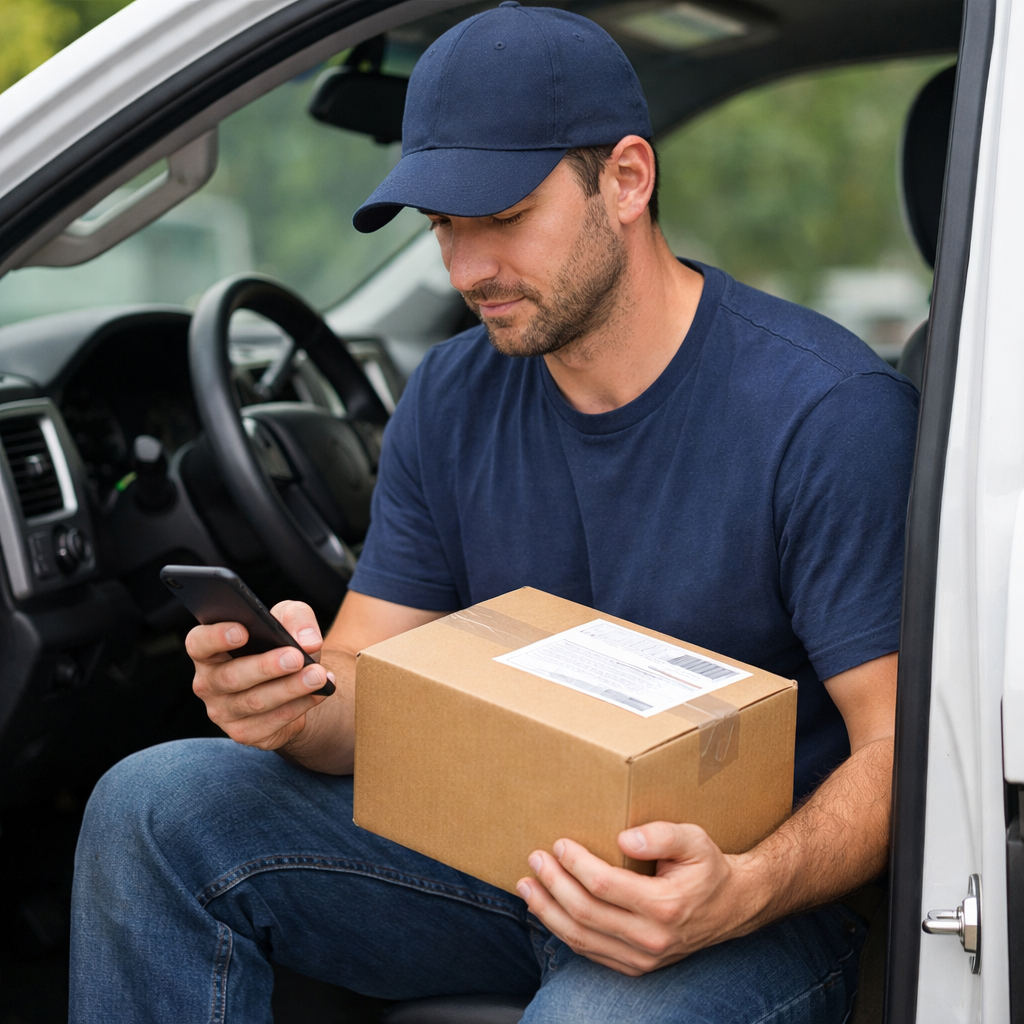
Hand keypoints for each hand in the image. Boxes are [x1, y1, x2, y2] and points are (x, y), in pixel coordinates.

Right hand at [187, 600, 334, 750]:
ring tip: (318, 675)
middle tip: (296, 657)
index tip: (243, 631)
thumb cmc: (280, 643)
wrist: (292, 681)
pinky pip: (271, 722)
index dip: (216, 637)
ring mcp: (223, 712)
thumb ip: (297, 619)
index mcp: (209, 651)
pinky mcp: (245, 733)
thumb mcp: (288, 620)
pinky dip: (299, 706)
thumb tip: (308, 641)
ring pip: (255, 702)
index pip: (199, 643)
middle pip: (231, 677)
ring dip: (290, 688)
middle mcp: (209, 683)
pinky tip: (318, 693)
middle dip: (266, 667)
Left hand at [516, 822, 757, 975]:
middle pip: (586, 913)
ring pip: (582, 938)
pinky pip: (590, 951)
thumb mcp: (694, 840)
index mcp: (665, 906)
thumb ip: (661, 835)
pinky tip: (546, 909)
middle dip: (553, 884)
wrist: (732, 907)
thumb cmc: (708, 868)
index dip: (576, 864)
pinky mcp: (635, 967)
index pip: (604, 885)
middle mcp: (652, 938)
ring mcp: (642, 959)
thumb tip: (624, 839)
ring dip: (548, 911)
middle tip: (535, 859)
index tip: (559, 843)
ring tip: (526, 886)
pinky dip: (562, 930)